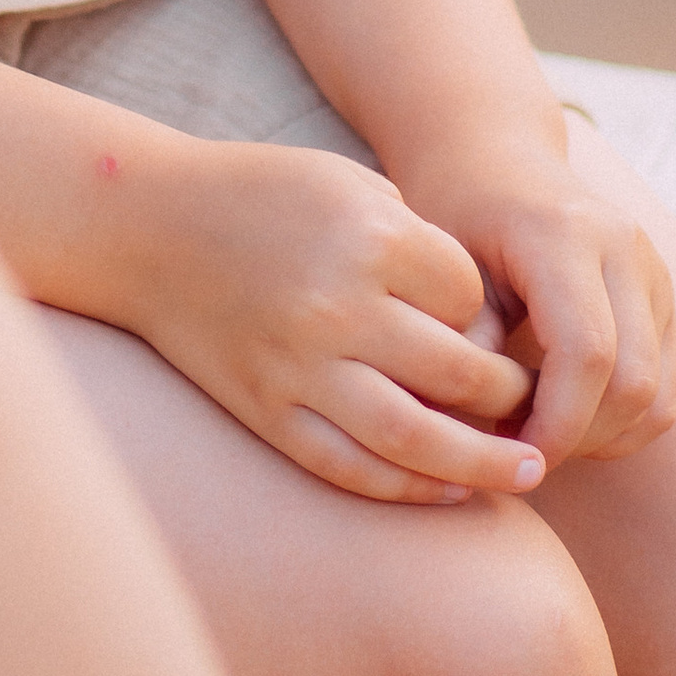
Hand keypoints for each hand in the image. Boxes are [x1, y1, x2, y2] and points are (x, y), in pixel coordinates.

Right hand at [125, 133, 547, 503]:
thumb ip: (416, 244)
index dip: (486, 314)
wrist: (147, 225)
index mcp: (366, 237)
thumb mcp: (346, 185)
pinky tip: (448, 491)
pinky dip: (409, 489)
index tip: (485, 321)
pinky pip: (352, 467)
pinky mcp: (268, 410)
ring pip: (417, 441)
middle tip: (527, 402)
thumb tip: (486, 328)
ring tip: (527, 474)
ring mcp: (300, 366)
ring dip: (483, 466)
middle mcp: (337, 305)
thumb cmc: (261, 195)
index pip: (469, 298)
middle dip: (506, 394)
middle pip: (458, 373)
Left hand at [411, 136, 675, 472]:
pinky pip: (665, 390)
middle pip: (634, 383)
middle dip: (580, 438)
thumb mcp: (443, 262)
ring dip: (603, 438)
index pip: (587, 352)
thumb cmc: (456, 210)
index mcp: (566, 234)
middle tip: (518, 453)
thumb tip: (486, 425)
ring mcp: (655, 274)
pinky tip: (567, 418)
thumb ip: (466, 336)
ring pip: (658, 397)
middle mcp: (626, 250)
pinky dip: (623, 424)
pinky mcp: (665, 300)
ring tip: (539, 436)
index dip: (557, 422)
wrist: (495, 158)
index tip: (512, 454)